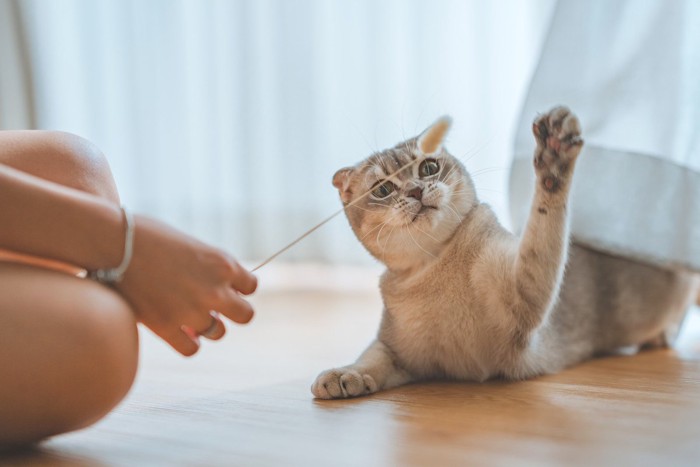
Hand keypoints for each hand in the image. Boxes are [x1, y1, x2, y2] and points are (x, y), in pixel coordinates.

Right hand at [114, 215, 256, 355]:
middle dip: (233, 312)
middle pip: (245, 315)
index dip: (238, 288)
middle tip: (215, 308)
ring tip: (189, 316)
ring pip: (218, 333)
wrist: (114, 242)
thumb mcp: (193, 246)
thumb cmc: (149, 236)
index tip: (224, 287)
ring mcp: (192, 311)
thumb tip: (221, 290)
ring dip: (207, 326)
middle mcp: (215, 290)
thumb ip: (211, 268)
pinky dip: (188, 344)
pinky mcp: (167, 327)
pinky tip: (179, 333)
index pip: (251, 286)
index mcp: (224, 264)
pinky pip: (192, 349)